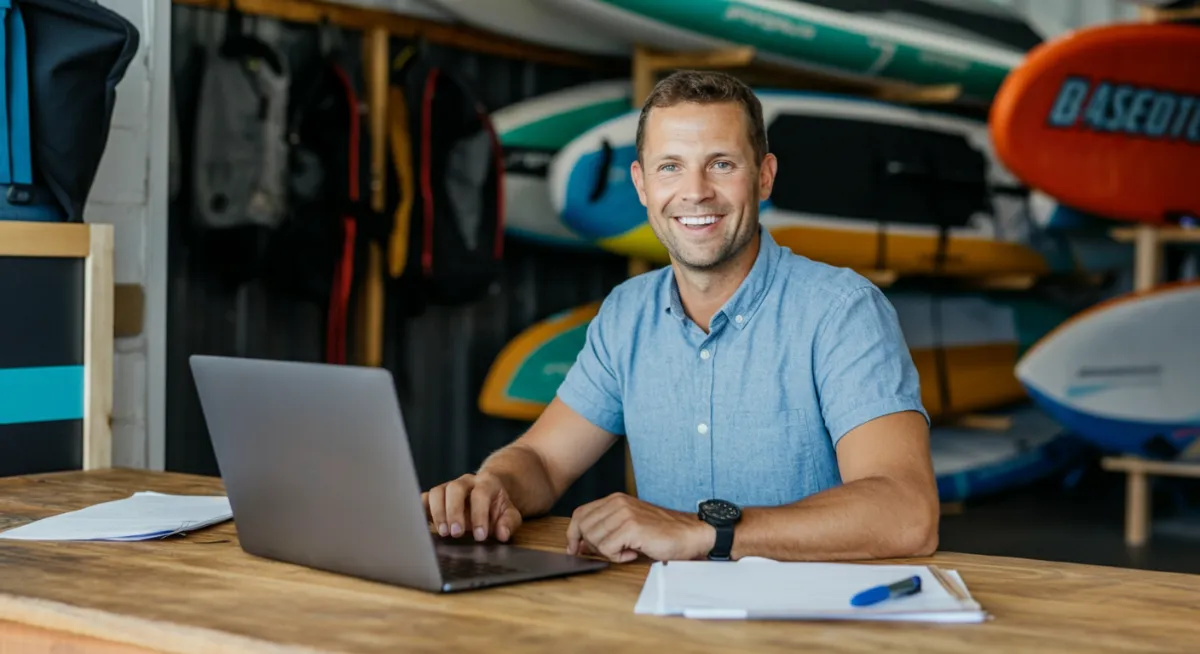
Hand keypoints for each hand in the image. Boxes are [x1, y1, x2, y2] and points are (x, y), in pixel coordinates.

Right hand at [422, 472, 521, 542]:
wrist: (489, 493)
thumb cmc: (497, 506)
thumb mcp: (510, 513)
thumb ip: (508, 522)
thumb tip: (502, 534)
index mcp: (486, 482)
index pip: (481, 494)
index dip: (479, 515)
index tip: (480, 536)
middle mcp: (466, 481)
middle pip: (455, 488)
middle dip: (454, 511)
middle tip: (456, 533)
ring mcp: (449, 486)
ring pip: (437, 492)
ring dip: (438, 513)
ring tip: (443, 533)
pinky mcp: (437, 496)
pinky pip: (425, 498)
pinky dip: (421, 510)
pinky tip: (424, 525)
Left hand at [566, 493, 714, 562]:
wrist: (689, 534)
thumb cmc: (661, 534)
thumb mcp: (628, 525)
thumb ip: (605, 529)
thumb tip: (580, 544)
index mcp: (615, 499)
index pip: (580, 514)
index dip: (573, 533)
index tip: (575, 548)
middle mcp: (617, 502)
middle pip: (583, 527)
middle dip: (591, 545)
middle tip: (612, 551)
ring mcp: (624, 513)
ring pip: (594, 540)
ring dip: (608, 552)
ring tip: (628, 550)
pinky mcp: (631, 527)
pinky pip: (608, 549)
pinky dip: (618, 557)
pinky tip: (634, 553)